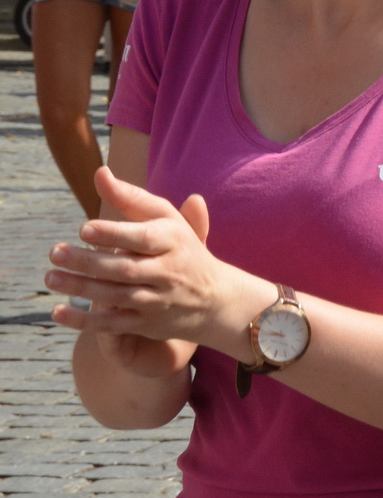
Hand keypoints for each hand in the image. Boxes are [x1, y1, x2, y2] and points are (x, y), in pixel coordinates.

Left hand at [46, 168, 267, 354]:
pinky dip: (85, 321)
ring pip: (115, 296)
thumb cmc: (182, 248)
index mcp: (173, 242)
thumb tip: (100, 173)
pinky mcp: (148, 324)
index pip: (142, 238)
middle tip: (55, 252)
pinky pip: (113, 324)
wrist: (216, 298)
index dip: (113, 234)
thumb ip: (131, 198)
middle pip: (124, 269)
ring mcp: (158, 300)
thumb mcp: (167, 220)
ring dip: (81, 288)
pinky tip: (58, 312)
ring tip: (51, 277)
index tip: (84, 229)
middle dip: (88, 262)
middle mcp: (167, 272)